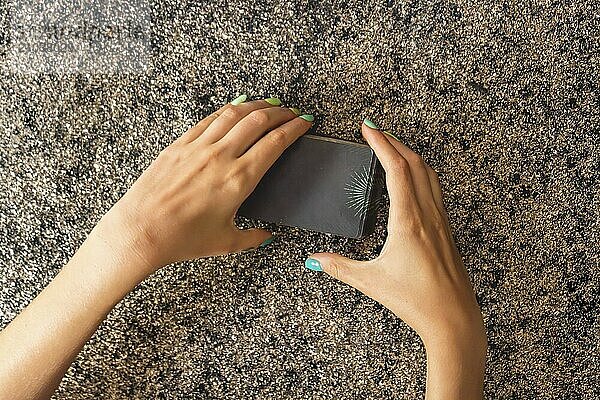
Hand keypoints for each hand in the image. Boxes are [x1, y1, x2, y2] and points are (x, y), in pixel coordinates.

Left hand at [97, 96, 312, 271]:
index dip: (294, 128)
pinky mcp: (179, 145)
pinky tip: (235, 108)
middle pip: (259, 121)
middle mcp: (221, 157)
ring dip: (257, 105)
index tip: (304, 123)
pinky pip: (208, 119)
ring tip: (269, 104)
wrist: (140, 231)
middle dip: (281, 112)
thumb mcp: (226, 242)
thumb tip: (267, 236)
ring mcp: (199, 148)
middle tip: (292, 112)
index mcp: (240, 180)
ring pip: (234, 114)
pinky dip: (227, 110)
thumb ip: (253, 237)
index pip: (275, 143)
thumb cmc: (181, 239)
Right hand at [305, 121, 485, 398]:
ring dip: (410, 155)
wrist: (454, 319)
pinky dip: (422, 173)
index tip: (369, 128)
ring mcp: (440, 221)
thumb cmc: (417, 301)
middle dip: (395, 141)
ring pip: (429, 174)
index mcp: (408, 221)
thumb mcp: (371, 282)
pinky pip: (435, 190)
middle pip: (415, 163)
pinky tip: (413, 179)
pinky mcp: (446, 230)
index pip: (396, 169)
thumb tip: (314, 260)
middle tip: (376, 131)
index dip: (381, 144)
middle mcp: (428, 215)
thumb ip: (339, 267)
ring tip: (393, 147)